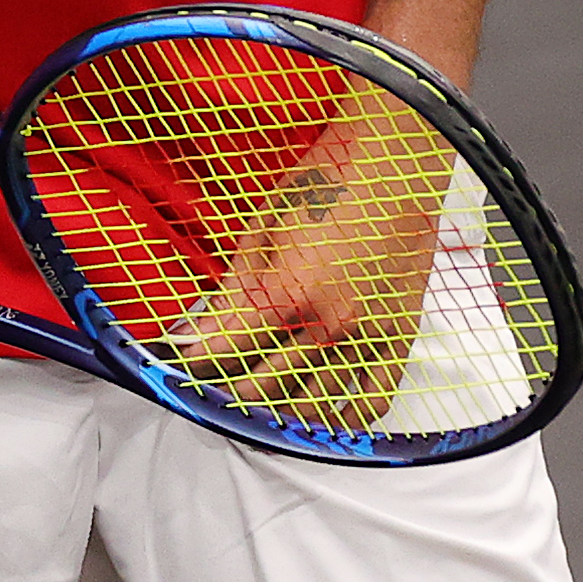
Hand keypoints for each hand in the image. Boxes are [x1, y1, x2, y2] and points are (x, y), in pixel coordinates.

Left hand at [155, 94, 445, 428]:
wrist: (395, 161)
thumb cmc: (324, 182)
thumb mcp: (263, 230)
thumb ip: (232, 292)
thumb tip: (196, 334)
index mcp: (286, 295)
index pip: (228, 351)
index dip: (198, 364)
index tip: (183, 370)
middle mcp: (326, 326)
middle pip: (265, 387)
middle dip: (232, 391)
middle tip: (218, 388)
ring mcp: (366, 336)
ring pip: (314, 403)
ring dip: (281, 413)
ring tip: (262, 410)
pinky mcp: (399, 336)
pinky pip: (373, 399)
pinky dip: (344, 420)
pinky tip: (321, 420)